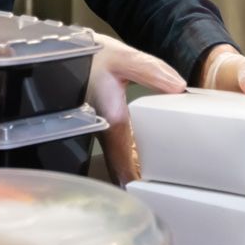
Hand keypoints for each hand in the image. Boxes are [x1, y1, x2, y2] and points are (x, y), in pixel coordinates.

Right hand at [87, 34, 186, 184]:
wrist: (66, 51)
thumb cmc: (91, 55)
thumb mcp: (123, 57)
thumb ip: (151, 71)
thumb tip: (178, 87)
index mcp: (111, 120)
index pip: (122, 164)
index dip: (136, 183)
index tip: (152, 194)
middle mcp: (103, 130)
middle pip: (120, 168)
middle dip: (138, 182)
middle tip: (163, 190)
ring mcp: (101, 129)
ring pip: (117, 160)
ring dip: (134, 170)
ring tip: (158, 178)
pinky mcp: (102, 123)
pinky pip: (117, 148)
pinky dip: (130, 157)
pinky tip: (144, 154)